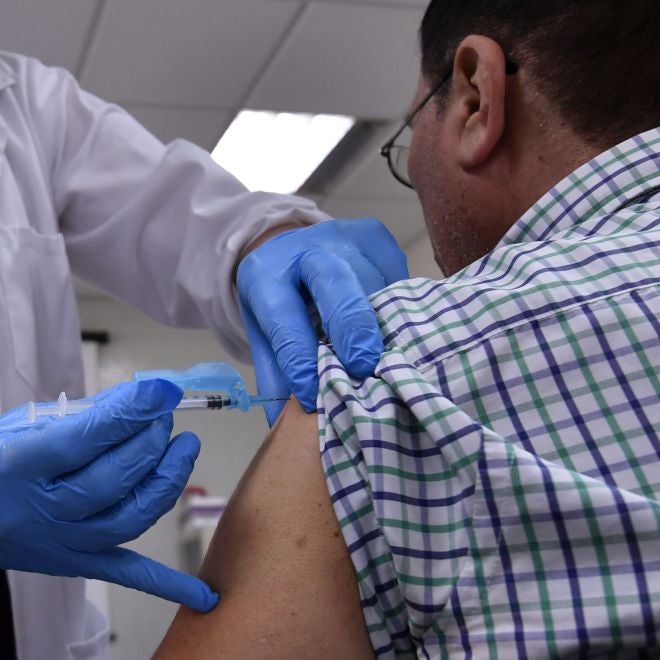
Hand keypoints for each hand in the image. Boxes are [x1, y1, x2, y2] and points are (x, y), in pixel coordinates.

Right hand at [0, 379, 215, 610]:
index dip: (130, 414)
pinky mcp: (76, 565)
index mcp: (17, 465)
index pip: (85, 439)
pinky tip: (204, 597)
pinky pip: (127, 575)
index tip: (160, 390)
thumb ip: (81, 416)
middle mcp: (39, 510)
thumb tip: (142, 400)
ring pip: (128, 518)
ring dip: (165, 482)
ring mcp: (60, 544)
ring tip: (184, 448)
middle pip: (112, 478)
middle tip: (165, 416)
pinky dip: (167, 586)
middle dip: (149, 441)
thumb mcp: (20, 424)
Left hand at [236, 220, 406, 421]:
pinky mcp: (375, 236)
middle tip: (365, 367)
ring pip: (373, 284)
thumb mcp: (263, 330)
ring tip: (388, 358)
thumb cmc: (278, 298)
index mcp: (266, 275)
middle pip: (334, 285)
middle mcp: (304, 249)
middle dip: (352, 328)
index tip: (314, 394)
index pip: (284, 319)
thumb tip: (285, 423)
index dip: (300, 359)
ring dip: (382, 324)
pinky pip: (395, 275)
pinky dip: (396, 306)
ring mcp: (343, 236)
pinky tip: (391, 323)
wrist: (288, 245)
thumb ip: (276, 372)